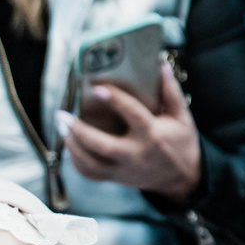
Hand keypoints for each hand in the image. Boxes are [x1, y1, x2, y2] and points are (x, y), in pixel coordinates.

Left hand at [56, 70, 202, 202]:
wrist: (183, 179)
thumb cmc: (181, 143)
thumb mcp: (181, 117)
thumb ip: (170, 92)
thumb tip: (160, 66)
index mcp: (153, 135)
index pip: (133, 115)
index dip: (115, 100)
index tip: (97, 87)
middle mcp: (136, 155)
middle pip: (102, 146)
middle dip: (79, 131)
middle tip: (61, 114)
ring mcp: (124, 170)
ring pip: (91, 164)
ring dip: (72, 146)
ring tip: (61, 125)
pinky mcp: (116, 178)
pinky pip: (90, 174)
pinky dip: (75, 160)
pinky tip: (69, 143)